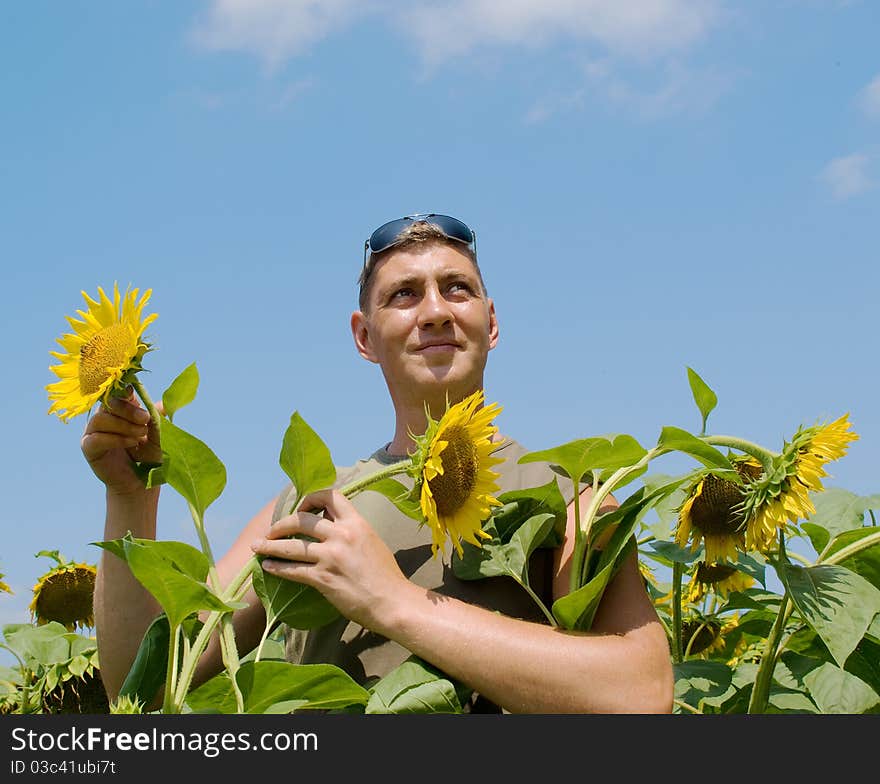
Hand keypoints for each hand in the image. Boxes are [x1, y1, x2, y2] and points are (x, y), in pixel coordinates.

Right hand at [81, 389, 161, 494]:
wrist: (143, 480)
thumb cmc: (150, 455)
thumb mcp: (158, 434)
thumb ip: (158, 417)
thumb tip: (166, 403)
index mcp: (120, 409)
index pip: (117, 393)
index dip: (124, 391)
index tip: (133, 393)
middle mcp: (104, 417)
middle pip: (108, 403)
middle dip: (128, 409)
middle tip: (145, 419)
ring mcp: (93, 431)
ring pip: (100, 419)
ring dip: (123, 426)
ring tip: (140, 436)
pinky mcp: (89, 448)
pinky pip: (96, 438)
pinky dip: (115, 439)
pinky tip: (131, 443)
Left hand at [252, 488, 410, 631]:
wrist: (392, 602)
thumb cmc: (386, 575)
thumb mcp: (371, 541)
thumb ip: (351, 531)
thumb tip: (332, 526)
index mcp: (356, 523)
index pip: (330, 496)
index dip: (311, 498)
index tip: (302, 508)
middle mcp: (341, 535)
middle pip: (302, 519)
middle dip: (281, 524)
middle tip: (271, 531)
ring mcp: (330, 557)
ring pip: (291, 546)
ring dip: (270, 546)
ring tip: (258, 547)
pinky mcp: (323, 578)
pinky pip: (292, 570)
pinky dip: (277, 568)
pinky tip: (268, 567)